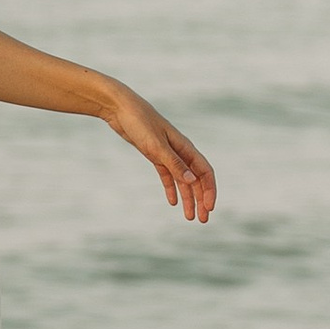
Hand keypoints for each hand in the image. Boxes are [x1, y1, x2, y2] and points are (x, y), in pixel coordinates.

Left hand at [107, 89, 216, 223]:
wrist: (120, 108)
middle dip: (201, 199)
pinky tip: (172, 202)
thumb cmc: (140, 122)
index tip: (209, 208)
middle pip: (196, 179)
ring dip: (188, 198)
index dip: (209, 190)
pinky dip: (171, 188)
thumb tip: (192, 182)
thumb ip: (174, 164)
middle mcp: (180, 151)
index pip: (204, 172)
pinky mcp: (154, 154)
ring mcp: (167, 153)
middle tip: (203, 220)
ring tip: (189, 217)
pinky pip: (167, 175)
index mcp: (185, 147)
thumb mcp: (156, 146)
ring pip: (183, 180)